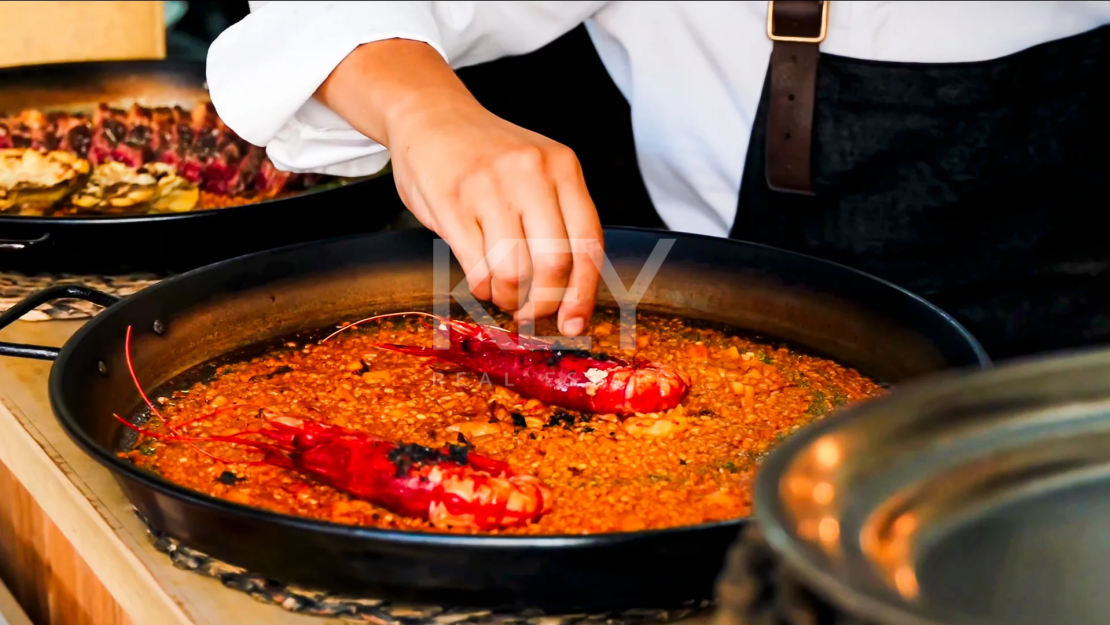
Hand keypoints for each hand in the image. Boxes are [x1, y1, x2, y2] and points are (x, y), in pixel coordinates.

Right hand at [317, 40, 603, 335]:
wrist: (429, 115)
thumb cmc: (487, 156)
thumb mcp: (537, 172)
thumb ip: (558, 219)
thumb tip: (571, 294)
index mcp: (563, 167)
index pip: (588, 243)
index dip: (583, 293)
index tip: (573, 324)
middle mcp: (531, 173)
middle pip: (553, 264)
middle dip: (542, 304)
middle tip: (531, 314)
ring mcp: (489, 187)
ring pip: (513, 272)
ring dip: (509, 298)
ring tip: (503, 294)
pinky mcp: (451, 203)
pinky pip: (477, 267)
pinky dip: (483, 288)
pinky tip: (483, 281)